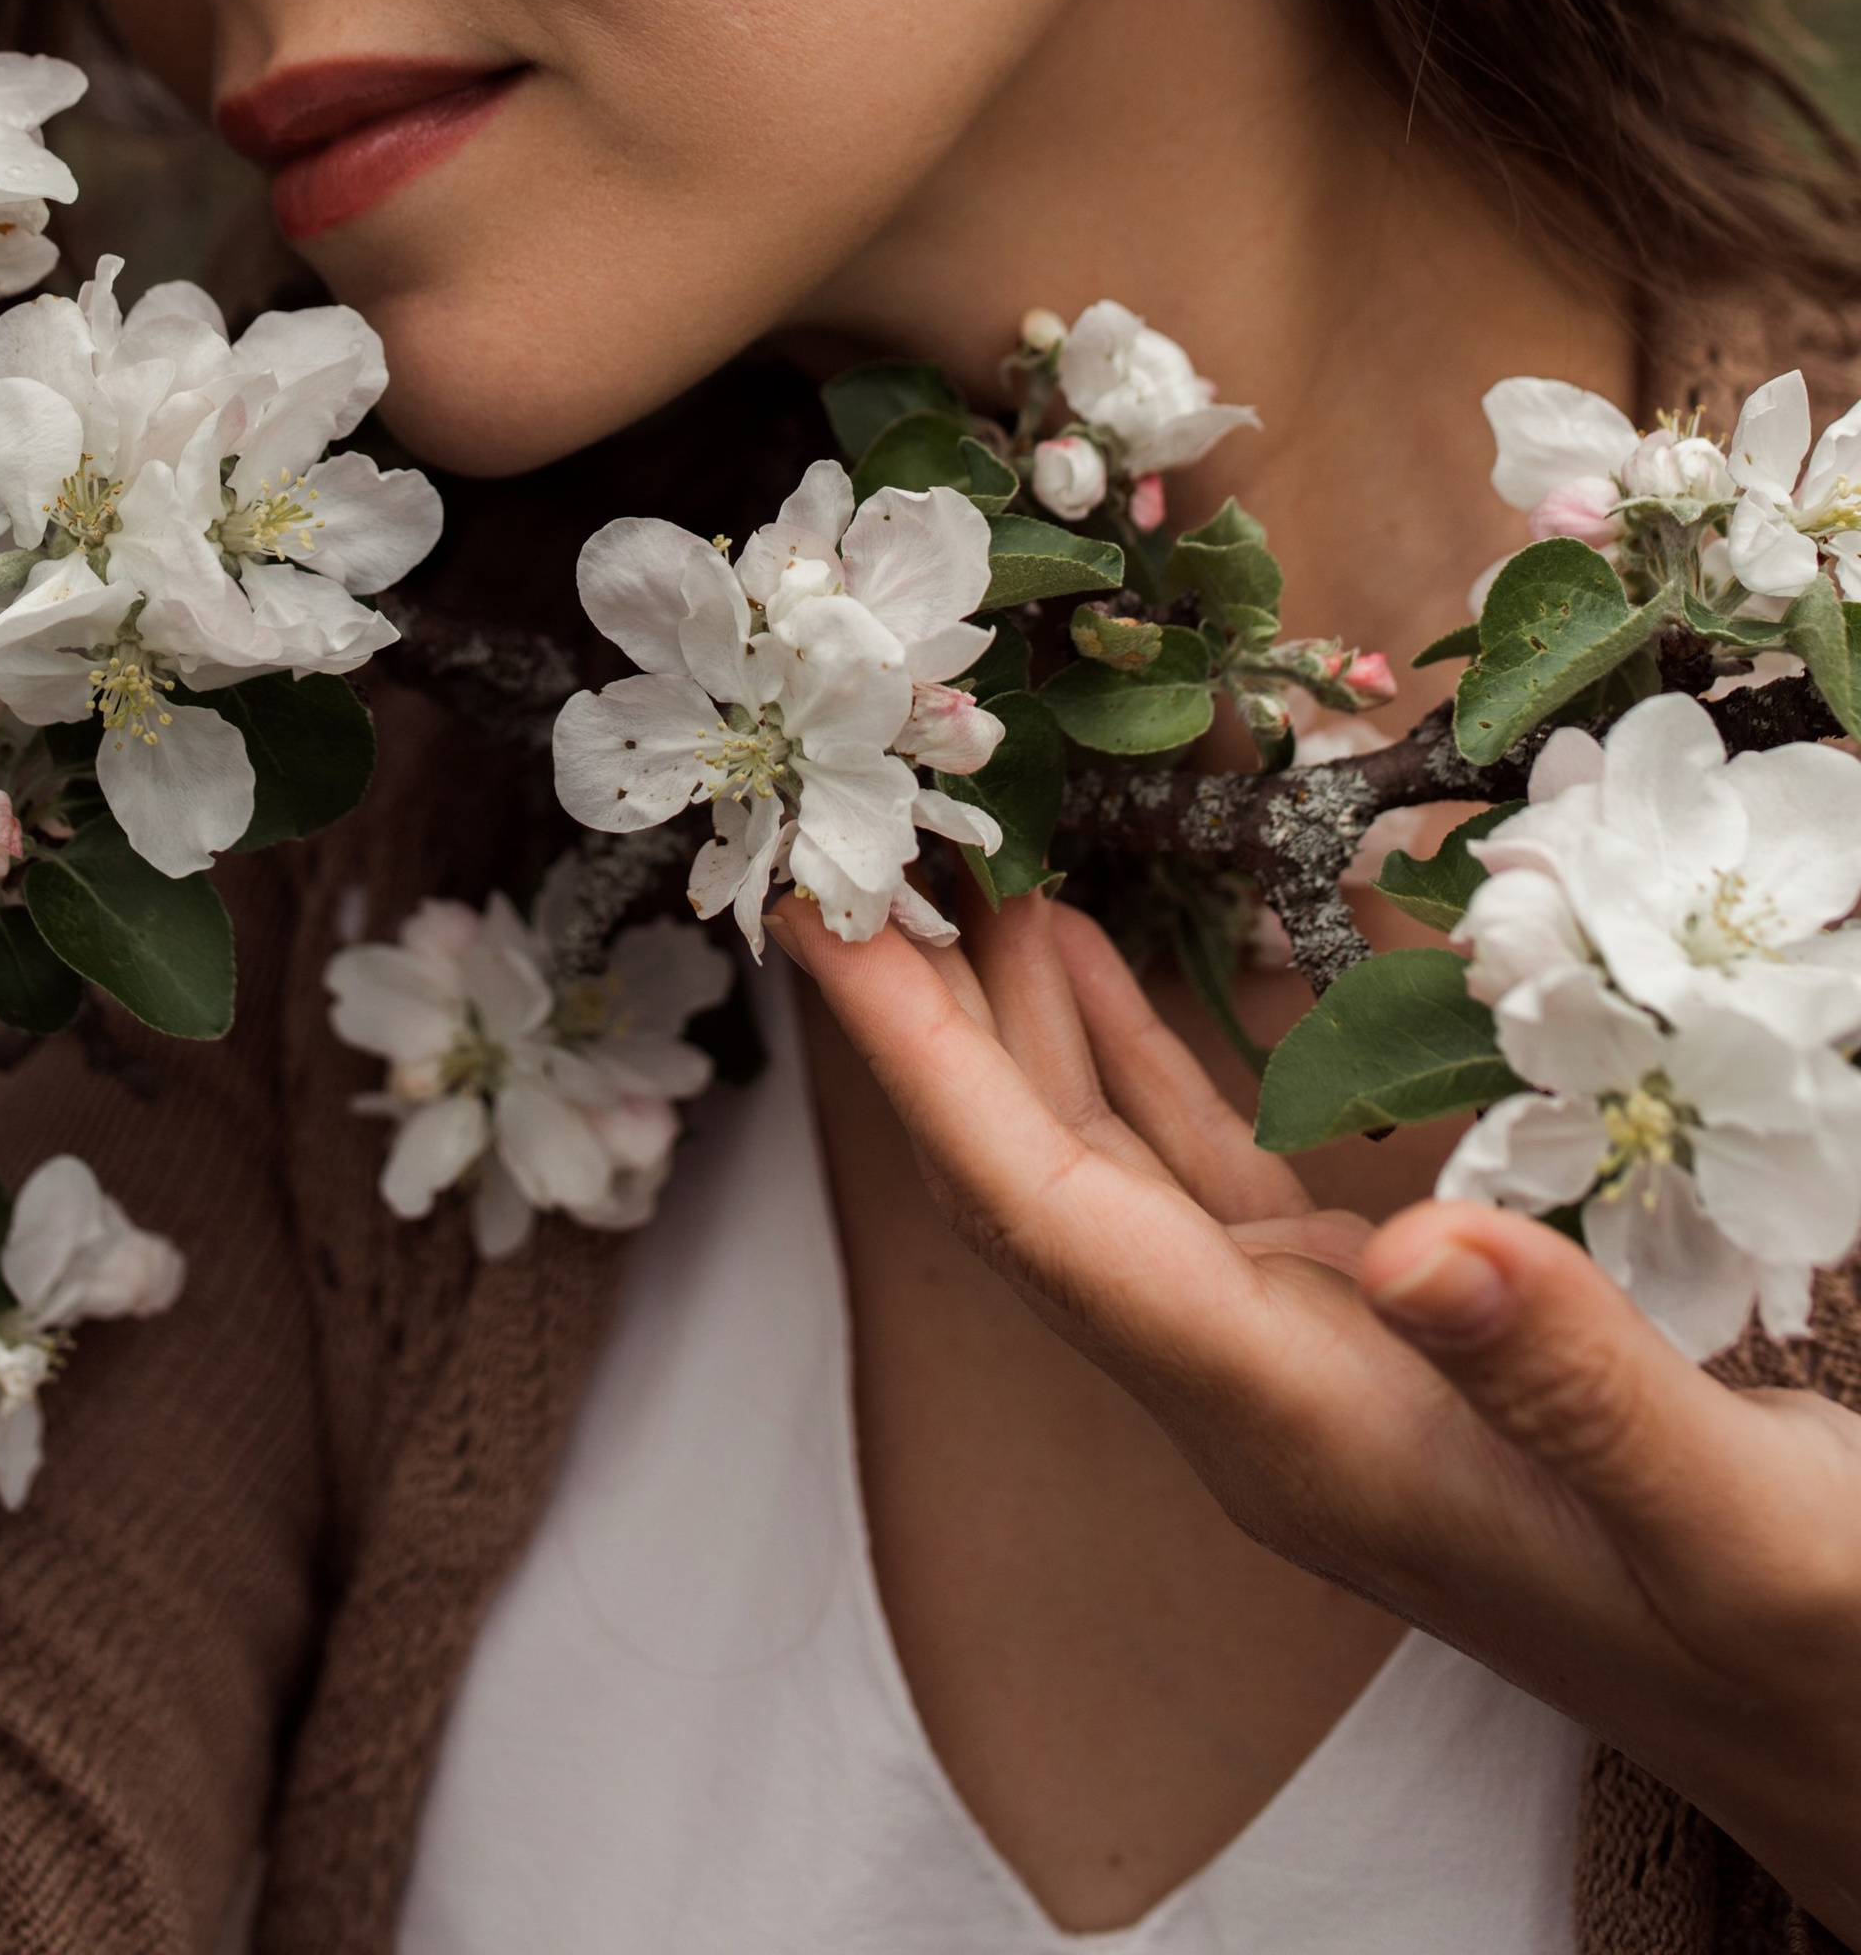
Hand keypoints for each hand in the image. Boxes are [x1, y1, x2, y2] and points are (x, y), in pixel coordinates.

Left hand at [773, 889, 1860, 1942]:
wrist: (1846, 1739)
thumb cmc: (1804, 1650)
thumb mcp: (1729, 1526)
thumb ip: (1574, 1384)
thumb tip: (1419, 1246)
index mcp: (1309, 1438)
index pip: (1055, 1231)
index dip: (929, 1076)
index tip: (827, 934)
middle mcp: (1265, 1399)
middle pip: (1034, 1189)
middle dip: (927, 1025)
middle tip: (842, 847)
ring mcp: (1305, 1364)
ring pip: (1102, 1173)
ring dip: (1016, 1024)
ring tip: (939, 867)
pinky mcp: (1366, 1334)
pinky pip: (1199, 1177)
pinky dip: (1136, 1059)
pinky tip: (1096, 967)